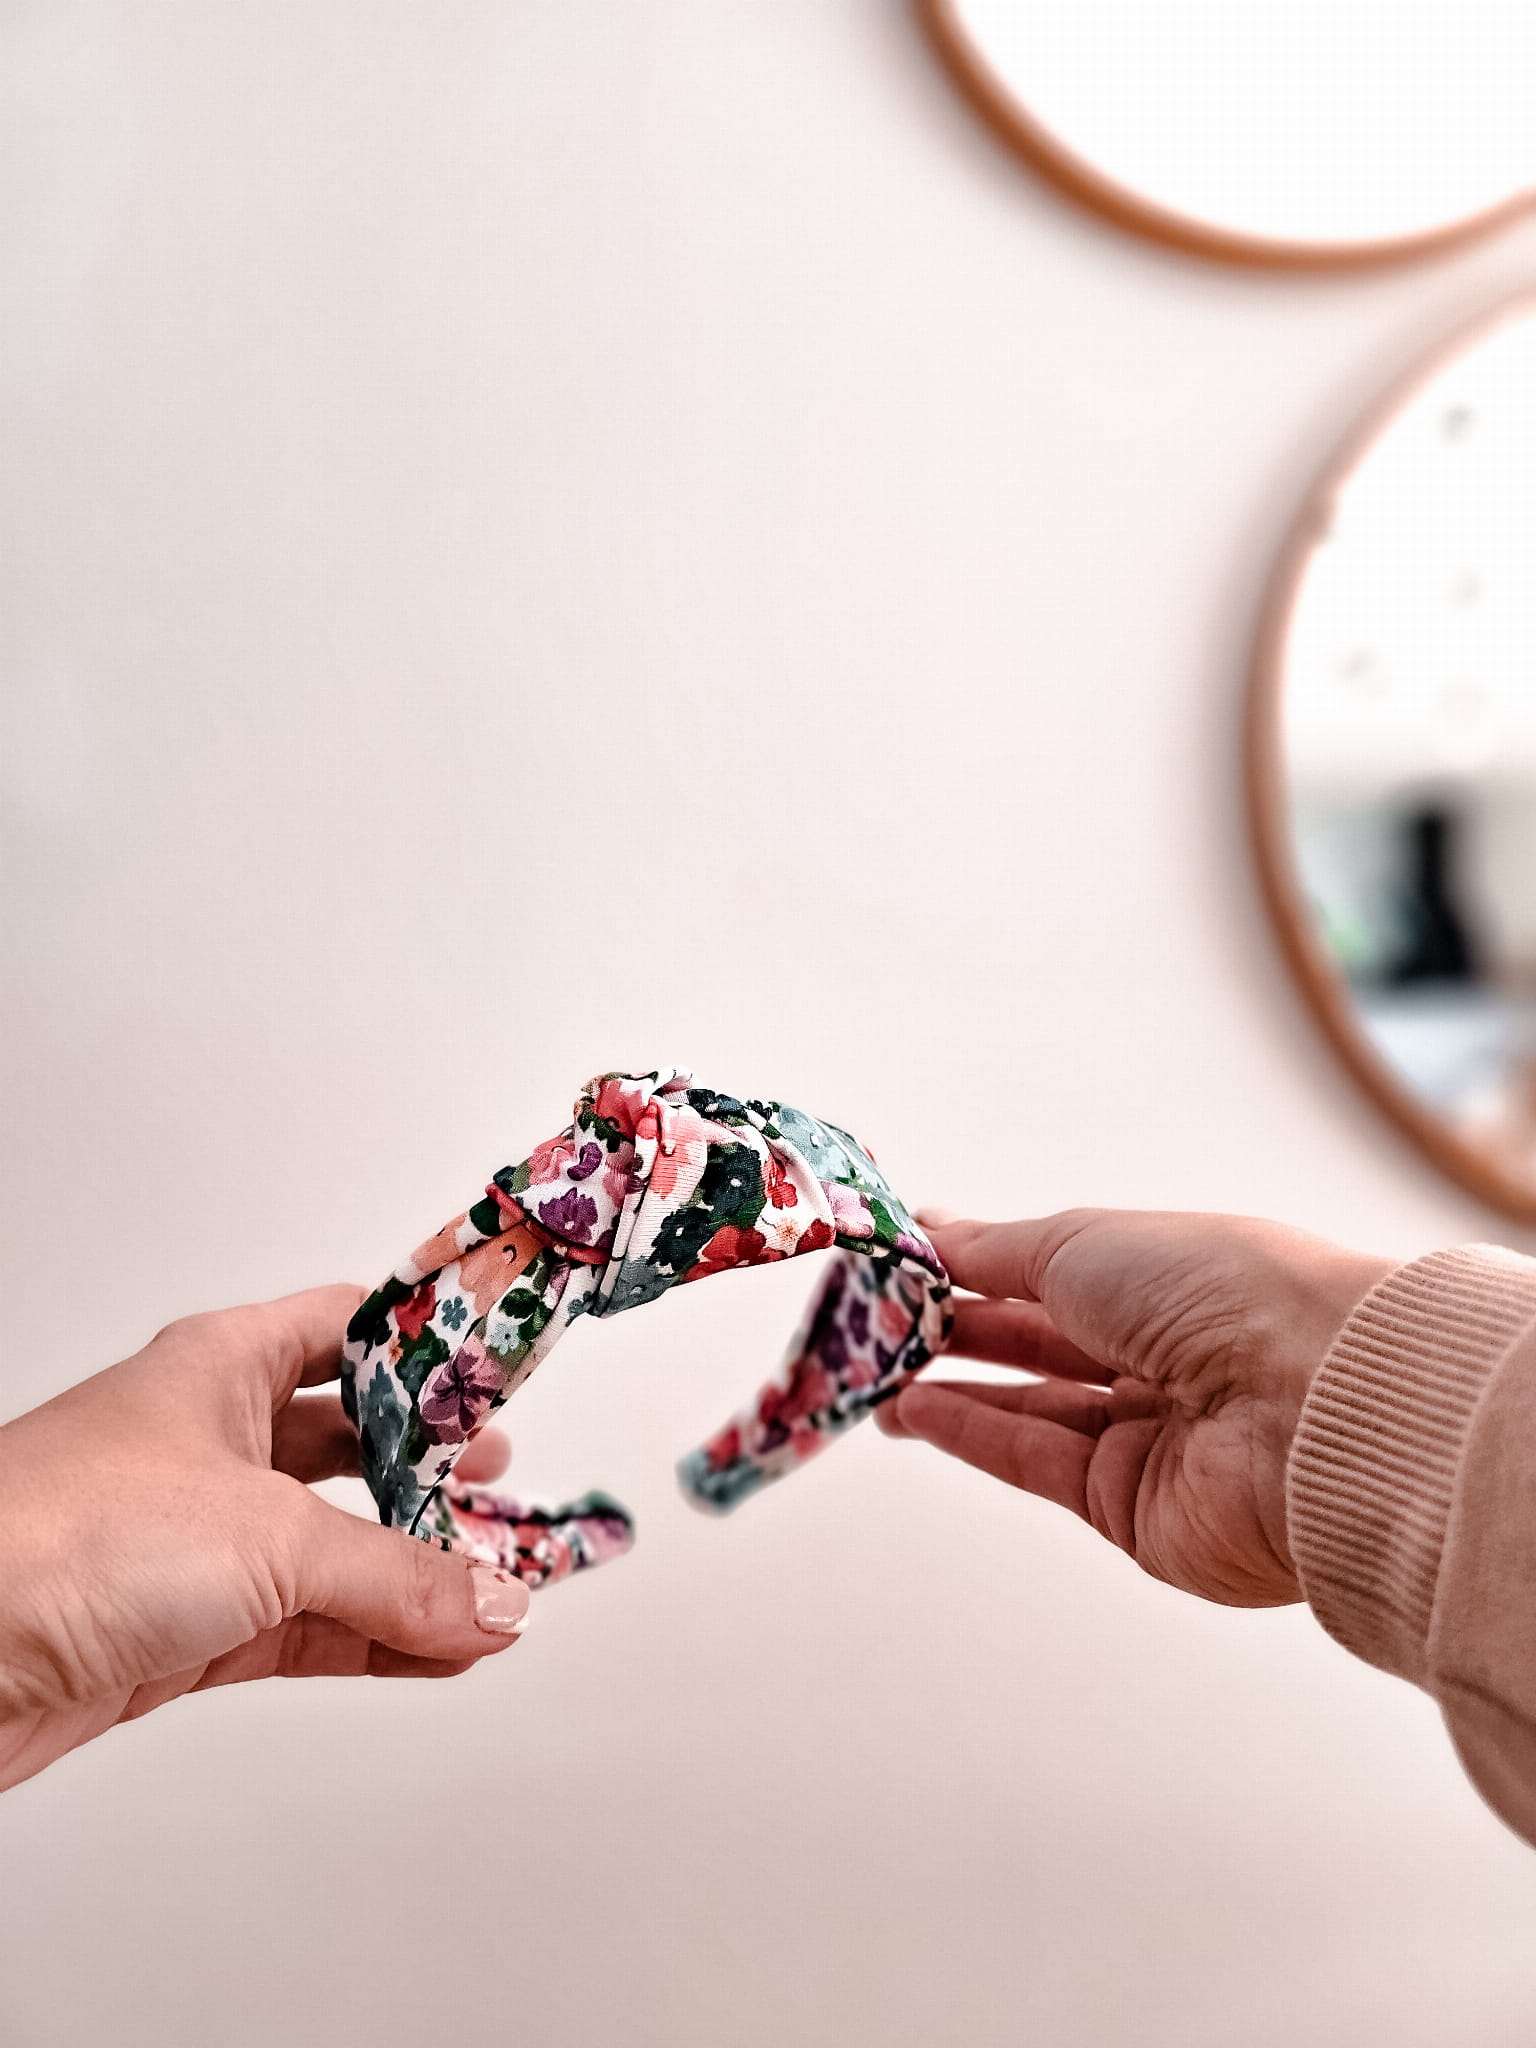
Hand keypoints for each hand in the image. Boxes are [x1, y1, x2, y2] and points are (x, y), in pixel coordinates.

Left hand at [0, 1285, 526, 1791]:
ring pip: (334, 1548)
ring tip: (496, 1593)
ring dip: (414, 1575)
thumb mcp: (268, 1535)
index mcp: (222, 1365)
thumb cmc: (62, 1535)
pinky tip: (440, 1650)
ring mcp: (197, 1540)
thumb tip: (497, 1602)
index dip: (427, 1348)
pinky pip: (308, 1626)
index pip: (349, 1330)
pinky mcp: (183, 1630)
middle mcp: (211, 1442)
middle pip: (348, 1444)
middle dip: (428, 1470)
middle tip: (504, 1486)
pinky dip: (377, 1640)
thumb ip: (398, 1575)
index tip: (504, 1368)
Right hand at [879, 1211, 1391, 1605]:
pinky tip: (912, 1408)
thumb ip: (998, 1252)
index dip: (980, 1265)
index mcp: (1172, 1279)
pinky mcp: (1130, 1509)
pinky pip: (1035, 1462)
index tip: (904, 1259)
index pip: (1057, 1273)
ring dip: (948, 1388)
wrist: (1309, 1409)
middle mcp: (1165, 1357)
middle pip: (1039, 1345)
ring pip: (1030, 1409)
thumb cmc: (1219, 1292)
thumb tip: (933, 1231)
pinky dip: (971, 1433)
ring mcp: (1150, 1436)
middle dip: (954, 1329)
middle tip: (868, 1318)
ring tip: (871, 1371)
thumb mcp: (1086, 1243)